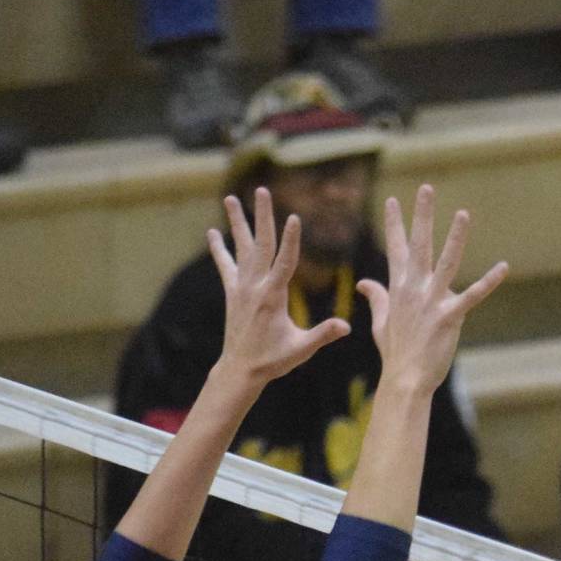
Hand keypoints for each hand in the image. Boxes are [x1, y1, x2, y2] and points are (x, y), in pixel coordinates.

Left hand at [207, 188, 351, 387]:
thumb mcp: (302, 348)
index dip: (290, 240)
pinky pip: (225, 265)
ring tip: (230, 198)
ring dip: (237, 223)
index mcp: (273, 297)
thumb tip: (347, 326)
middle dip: (262, 217)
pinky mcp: (233, 293)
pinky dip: (219, 248)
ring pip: (240, 249)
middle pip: (260, 245)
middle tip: (261, 190)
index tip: (294, 217)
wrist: (240, 369)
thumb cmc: (274, 360)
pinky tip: (213, 232)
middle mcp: (254, 287)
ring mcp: (241, 288)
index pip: (284, 262)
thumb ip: (323, 334)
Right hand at [356, 185, 508, 395]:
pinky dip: (489, 281)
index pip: (396, 248)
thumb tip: (364, 283)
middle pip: (419, 245)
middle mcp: (414, 289)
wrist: (406, 378)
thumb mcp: (381, 321)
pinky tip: (504, 266)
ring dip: (455, 237)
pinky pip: (473, 295)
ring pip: (445, 263)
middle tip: (427, 188)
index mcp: (398, 288)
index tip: (391, 200)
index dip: (394, 224)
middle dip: (423, 215)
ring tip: (463, 214)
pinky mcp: (450, 317)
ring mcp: (431, 302)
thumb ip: (377, 298)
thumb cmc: (395, 351)